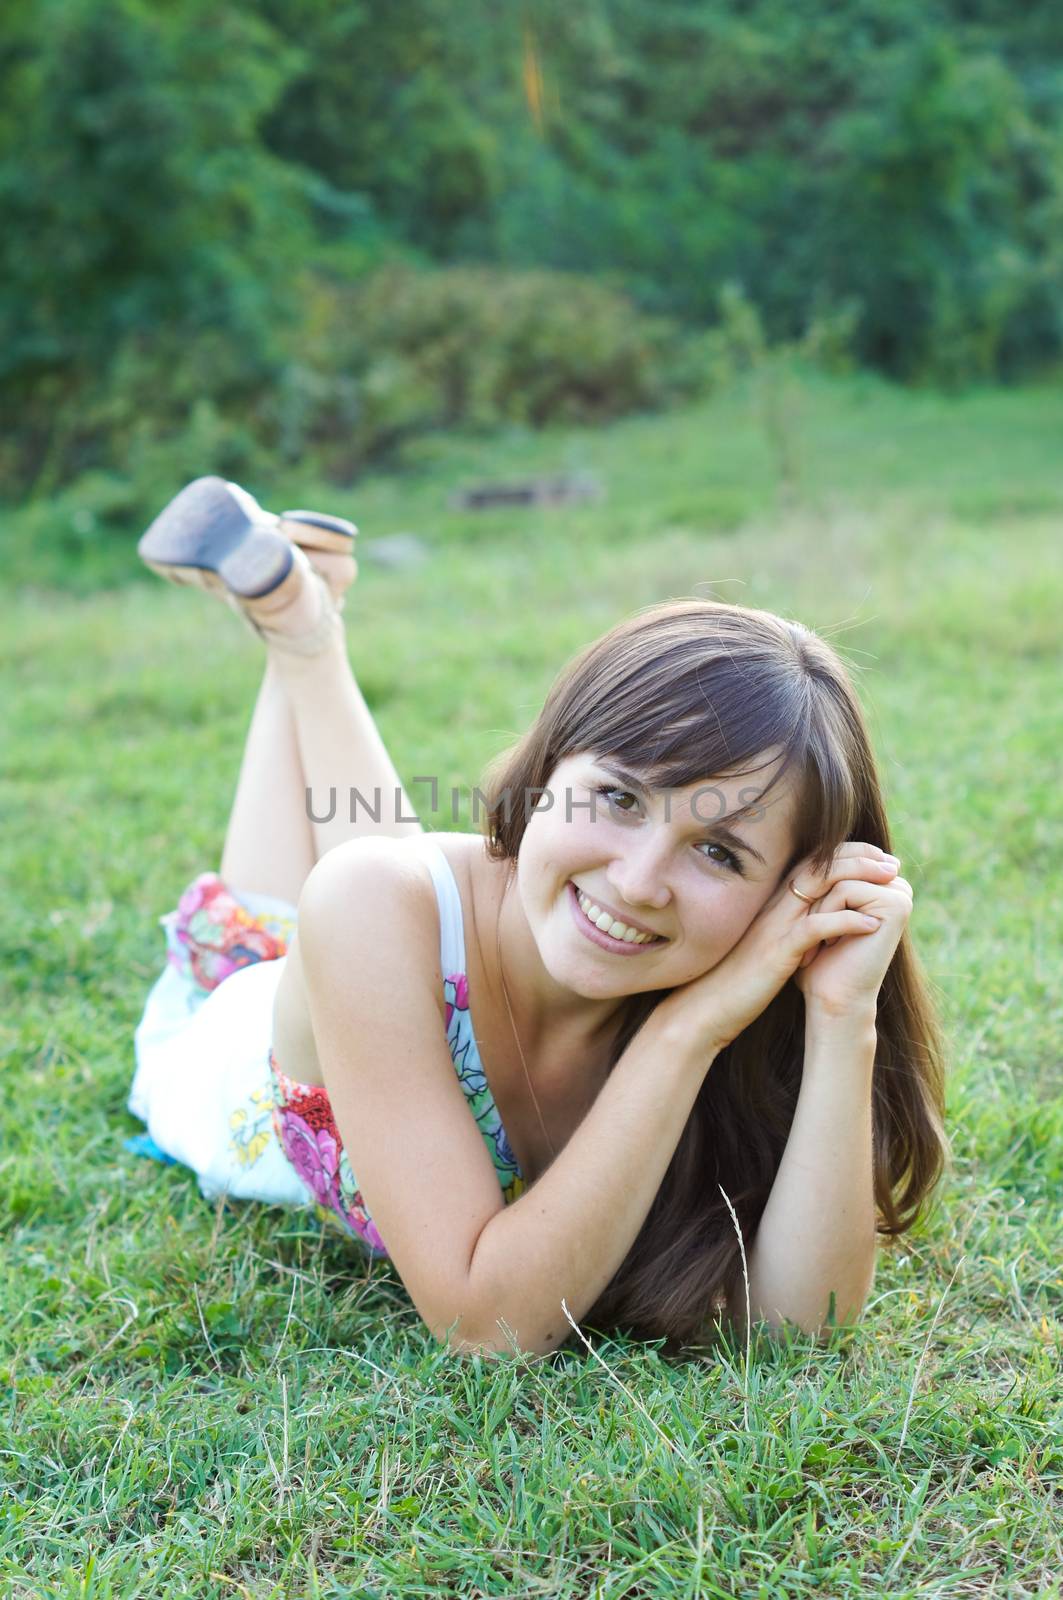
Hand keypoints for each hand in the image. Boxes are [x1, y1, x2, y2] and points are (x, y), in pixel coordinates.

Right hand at [653, 843, 909, 1049]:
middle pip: (820, 866)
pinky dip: (846, 923)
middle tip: (891, 862)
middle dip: (859, 857)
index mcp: (770, 905)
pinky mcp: (777, 952)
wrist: (704, 1009)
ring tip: (891, 881)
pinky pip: (815, 928)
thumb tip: (813, 925)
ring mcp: (774, 927)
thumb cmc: (735, 982)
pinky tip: (873, 925)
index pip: (811, 864)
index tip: (876, 856)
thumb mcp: (763, 947)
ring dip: (860, 880)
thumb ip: (784, 930)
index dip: (845, 854)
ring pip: (821, 887)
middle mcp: (772, 908)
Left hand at [792, 851, 911, 1016]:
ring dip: (820, 910)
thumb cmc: (820, 957)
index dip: (815, 885)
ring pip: (840, 877)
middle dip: (817, 897)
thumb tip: (818, 835)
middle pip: (840, 865)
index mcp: (880, 882)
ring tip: (822, 940)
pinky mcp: (897, 905)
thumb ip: (826, 874)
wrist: (831, 996)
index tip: (811, 920)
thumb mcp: (819, 908)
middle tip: (811, 931)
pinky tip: (834, 943)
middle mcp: (895, 884)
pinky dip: (829, 915)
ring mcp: (900, 893)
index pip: (837, 857)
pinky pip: (846, 889)